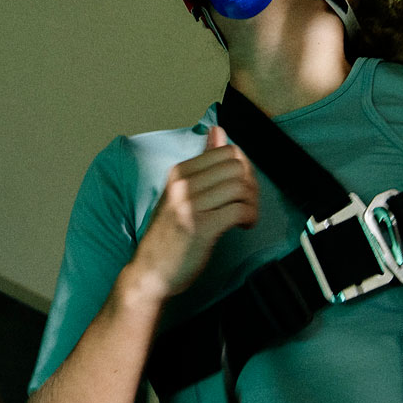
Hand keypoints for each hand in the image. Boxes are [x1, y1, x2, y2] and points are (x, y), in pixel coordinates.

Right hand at [127, 126, 259, 298]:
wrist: (150, 272)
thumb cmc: (168, 235)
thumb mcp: (180, 193)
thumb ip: (202, 162)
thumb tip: (218, 130)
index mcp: (179, 173)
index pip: (226, 151)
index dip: (243, 168)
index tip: (242, 186)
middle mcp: (183, 185)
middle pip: (236, 167)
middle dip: (251, 184)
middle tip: (248, 202)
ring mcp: (190, 206)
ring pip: (240, 187)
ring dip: (252, 203)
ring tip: (246, 216)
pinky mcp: (202, 228)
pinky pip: (239, 210)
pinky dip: (249, 217)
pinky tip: (244, 225)